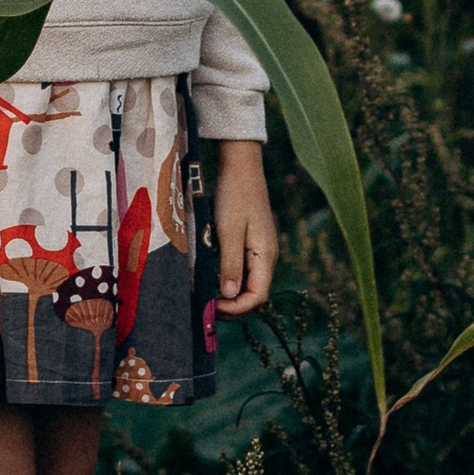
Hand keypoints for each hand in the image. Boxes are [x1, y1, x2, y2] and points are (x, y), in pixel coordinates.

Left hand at [211, 140, 278, 315]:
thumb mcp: (229, 231)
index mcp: (265, 255)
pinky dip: (230, 281)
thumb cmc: (234, 195)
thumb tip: (229, 295)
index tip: (212, 307)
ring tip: (208, 298)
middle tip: (207, 308)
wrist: (241, 166)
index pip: (258, 296)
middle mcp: (267, 257)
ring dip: (230, 295)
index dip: (237, 308)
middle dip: (233, 306)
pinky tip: (213, 280)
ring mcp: (260, 250)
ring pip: (249, 284)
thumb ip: (230, 264)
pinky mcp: (252, 244)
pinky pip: (244, 271)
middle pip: (255, 294)